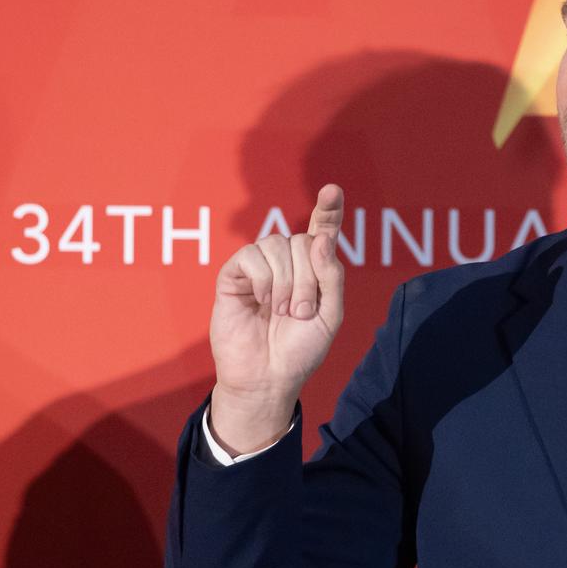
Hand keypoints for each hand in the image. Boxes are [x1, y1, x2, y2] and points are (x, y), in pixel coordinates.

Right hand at [208, 184, 345, 454]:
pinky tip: (261, 302)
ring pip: (277, 245)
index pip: (322, 231)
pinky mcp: (234, 275)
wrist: (269, 377)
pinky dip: (263, 280)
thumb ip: (331, 275)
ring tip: (282, 312)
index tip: (332, 190)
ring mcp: (259, 267)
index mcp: (313, 270)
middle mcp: (287, 263)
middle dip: (308, 279)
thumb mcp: (331, 315)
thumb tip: (321, 238)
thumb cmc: (301, 350)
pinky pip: (251, 257)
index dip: (328, 210)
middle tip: (301, 312)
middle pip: (302, 241)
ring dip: (288, 283)